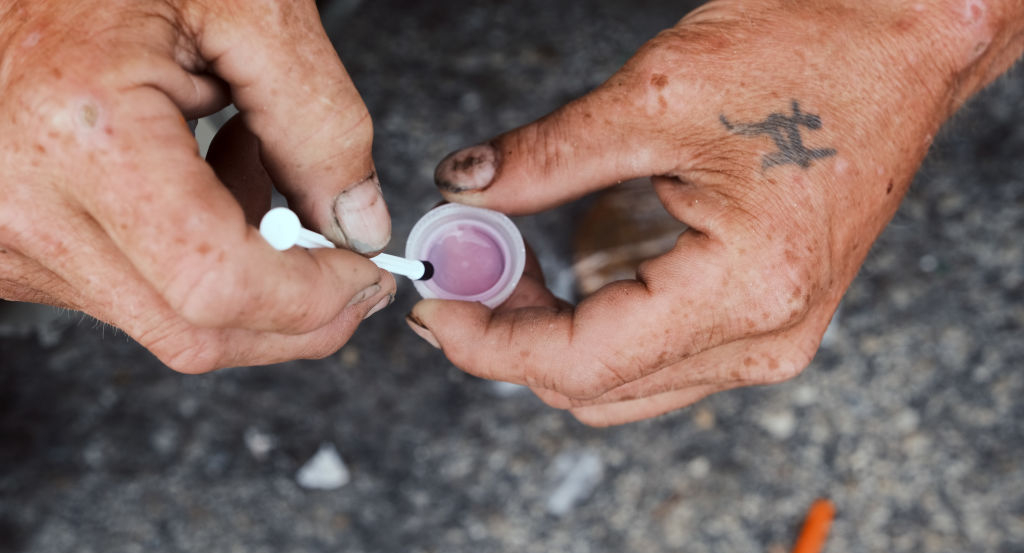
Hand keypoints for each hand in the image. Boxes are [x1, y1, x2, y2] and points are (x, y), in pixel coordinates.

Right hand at [0, 0, 394, 371]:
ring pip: (166, 320)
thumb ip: (318, 120)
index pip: (217, 281)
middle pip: (194, 330)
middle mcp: (26, 204)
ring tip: (246, 163)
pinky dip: (195, 263)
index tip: (366, 278)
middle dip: (295, 312)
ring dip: (245, 275)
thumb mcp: (248, 8)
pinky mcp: (14, 248)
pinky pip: (129, 294)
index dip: (315, 297)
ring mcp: (8, 238)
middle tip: (344, 262)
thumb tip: (361, 226)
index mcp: (82, 135)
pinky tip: (200, 181)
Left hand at [409, 0, 1023, 424]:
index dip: (489, 343)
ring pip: (623, 385)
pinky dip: (596, 329)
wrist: (899, 49)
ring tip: (508, 265)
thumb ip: (546, 157)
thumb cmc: (808, 57)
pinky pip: (657, 359)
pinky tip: (569, 272)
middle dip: (511, 341)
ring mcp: (772, 336)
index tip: (434, 303)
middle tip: (465, 270)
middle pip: (597, 387)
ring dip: (551, 339)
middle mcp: (766, 336)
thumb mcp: (656, 96)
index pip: (582, 362)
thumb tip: (462, 189)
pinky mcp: (765, 318)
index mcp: (745, 290)